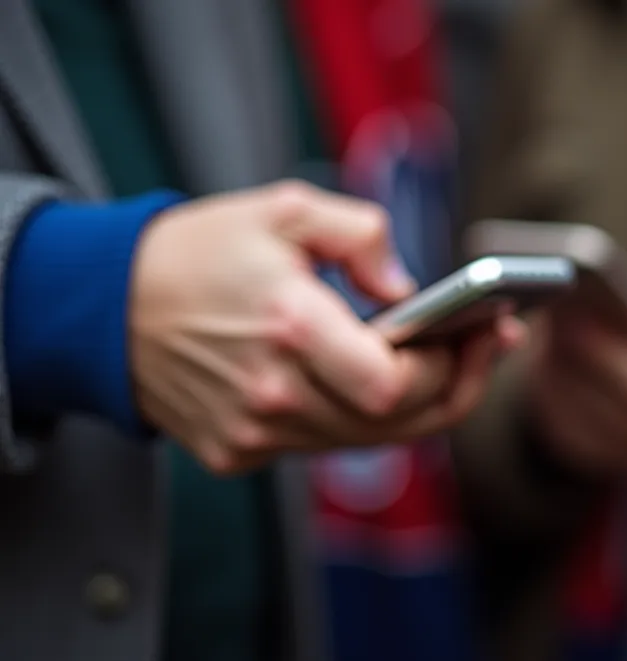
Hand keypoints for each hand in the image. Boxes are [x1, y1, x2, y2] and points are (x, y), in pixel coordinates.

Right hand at [131, 180, 521, 473]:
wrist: (103, 304)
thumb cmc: (200, 250)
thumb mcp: (286, 207)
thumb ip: (364, 235)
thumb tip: (411, 292)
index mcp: (287, 327)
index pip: (396, 385)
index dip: (453, 367)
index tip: (484, 330)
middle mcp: (272, 393)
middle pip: (398, 422)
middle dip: (458, 384)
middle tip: (489, 344)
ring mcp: (253, 432)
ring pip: (369, 441)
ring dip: (419, 405)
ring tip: (454, 360)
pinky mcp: (238, 453)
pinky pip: (325, 445)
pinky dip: (361, 417)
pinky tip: (384, 379)